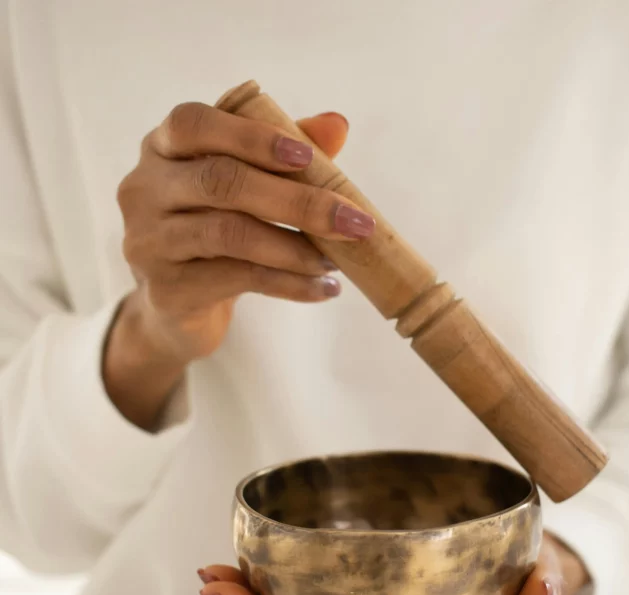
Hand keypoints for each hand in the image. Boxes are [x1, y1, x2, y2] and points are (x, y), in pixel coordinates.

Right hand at [105, 102, 374, 427]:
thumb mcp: (245, 187)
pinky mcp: (167, 289)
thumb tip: (336, 124)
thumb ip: (285, 153)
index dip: (252, 136)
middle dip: (298, 201)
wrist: (175, 308)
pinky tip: (323, 289)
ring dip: (296, 249)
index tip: (306, 157)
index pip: (195, 124)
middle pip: (222, 181)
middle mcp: (144, 189)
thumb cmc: (215, 230)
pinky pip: (239, 280)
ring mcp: (149, 241)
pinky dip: (289, 284)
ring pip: (230, 234)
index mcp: (162, 148)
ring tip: (337, 262)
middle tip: (354, 221)